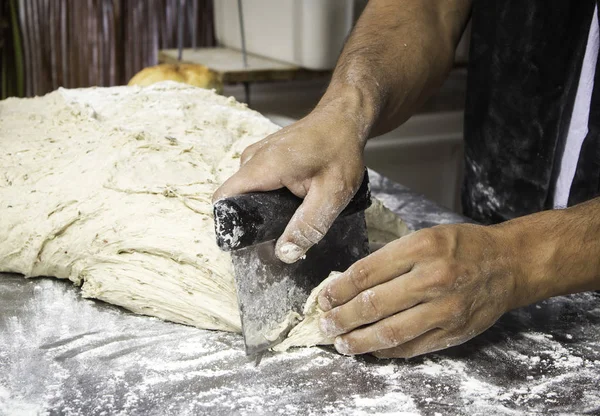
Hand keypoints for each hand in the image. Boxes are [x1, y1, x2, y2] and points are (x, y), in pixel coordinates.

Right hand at [213, 101, 367, 263]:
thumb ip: (308, 226)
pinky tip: (292, 199)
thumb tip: (284, 255)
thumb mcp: (332, 195)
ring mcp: (255, 156)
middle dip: (254, 221)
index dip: (232, 225)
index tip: (252, 243)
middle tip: (283, 231)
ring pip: (247, 194)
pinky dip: (269, 196)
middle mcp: (251, 159)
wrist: (344, 119)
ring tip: (292, 213)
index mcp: (262, 166)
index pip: (223, 200)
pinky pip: (255, 183)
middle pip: (236, 200)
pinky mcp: (262, 157)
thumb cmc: (341, 150)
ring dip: (264, 209)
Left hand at [317, 223, 519, 357]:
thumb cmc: (462, 247)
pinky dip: (386, 351)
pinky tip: (371, 348)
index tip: (324, 297)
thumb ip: (389, 259)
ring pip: (390, 332)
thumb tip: (350, 283)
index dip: (339, 289)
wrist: (508, 264)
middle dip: (342, 317)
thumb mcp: (424, 237)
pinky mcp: (454, 332)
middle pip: (373, 304)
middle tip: (324, 324)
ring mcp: (445, 308)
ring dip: (359, 340)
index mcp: (421, 247)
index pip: (366, 272)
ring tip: (341, 343)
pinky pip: (412, 347)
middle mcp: (433, 278)